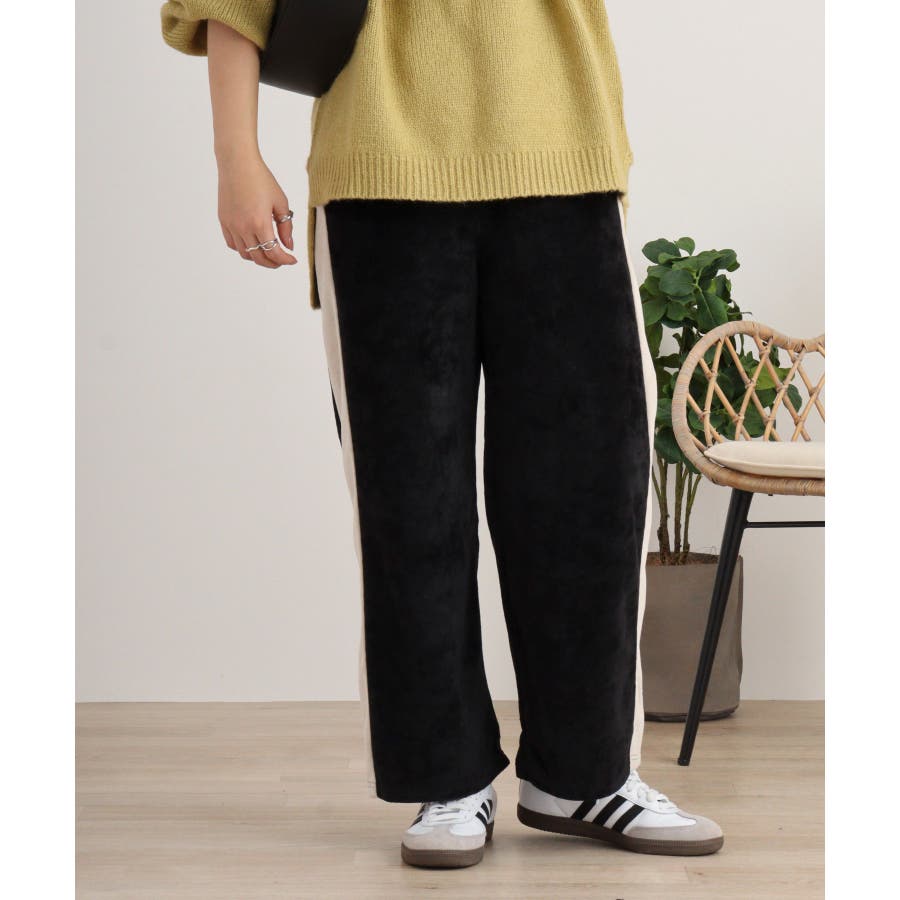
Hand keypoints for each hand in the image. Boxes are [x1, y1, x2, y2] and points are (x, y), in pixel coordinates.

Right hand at [217, 154, 296, 268]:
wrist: (237, 163)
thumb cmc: (261, 179)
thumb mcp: (281, 202)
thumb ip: (286, 227)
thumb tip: (288, 246)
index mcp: (260, 223)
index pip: (273, 253)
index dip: (285, 260)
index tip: (292, 260)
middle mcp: (243, 227)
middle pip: (259, 258)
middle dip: (273, 263)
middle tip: (282, 260)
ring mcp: (231, 225)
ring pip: (245, 254)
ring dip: (258, 257)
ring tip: (268, 252)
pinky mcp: (223, 221)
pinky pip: (233, 244)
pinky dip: (244, 249)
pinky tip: (252, 244)